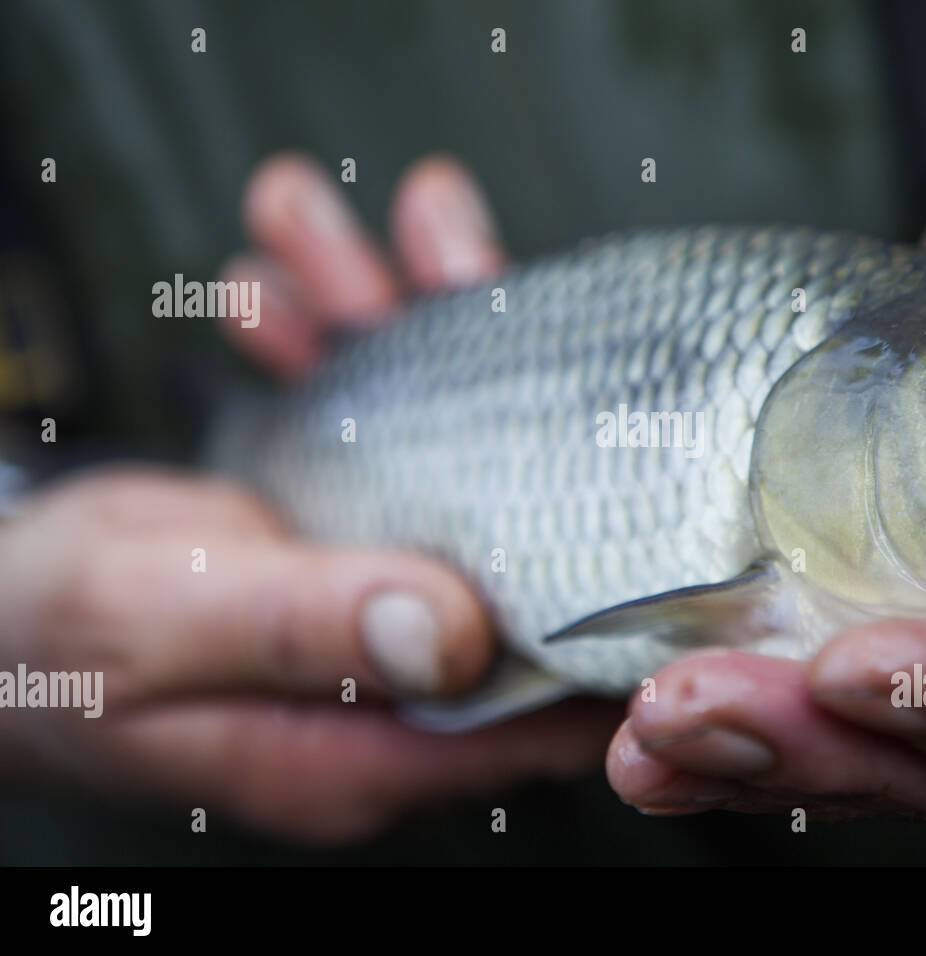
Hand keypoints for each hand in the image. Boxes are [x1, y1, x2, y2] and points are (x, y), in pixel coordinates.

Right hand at [0, 155, 618, 840]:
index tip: (627, 437)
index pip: (544, 685)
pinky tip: (278, 272)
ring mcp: (372, 585)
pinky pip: (359, 421)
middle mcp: (395, 666)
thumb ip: (302, 631)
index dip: (606, 576)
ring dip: (375, 312)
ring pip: (427, 436)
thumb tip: (457, 635)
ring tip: (309, 216)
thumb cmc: (38, 645)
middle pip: (503, 512)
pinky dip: (319, 337)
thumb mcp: (152, 629)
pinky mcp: (336, 527)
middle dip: (471, 353)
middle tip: (431, 232)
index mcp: (368, 736)